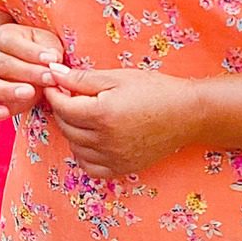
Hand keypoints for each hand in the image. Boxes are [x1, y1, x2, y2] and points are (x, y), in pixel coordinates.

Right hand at [0, 22, 66, 120]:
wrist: (25, 68)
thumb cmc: (37, 52)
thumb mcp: (46, 43)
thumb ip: (50, 49)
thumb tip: (54, 59)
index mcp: (3, 38)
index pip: (11, 42)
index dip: (31, 51)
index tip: (52, 59)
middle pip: (1, 64)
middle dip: (28, 72)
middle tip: (48, 79)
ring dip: (8, 91)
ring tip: (29, 93)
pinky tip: (4, 113)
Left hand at [44, 66, 201, 180]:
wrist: (189, 113)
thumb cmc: (155, 90)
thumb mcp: (117, 77)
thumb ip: (81, 79)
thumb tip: (52, 72)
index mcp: (102, 115)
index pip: (62, 107)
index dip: (54, 93)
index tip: (54, 84)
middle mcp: (105, 140)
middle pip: (66, 127)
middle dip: (62, 110)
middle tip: (69, 96)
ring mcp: (114, 158)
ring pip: (75, 147)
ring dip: (72, 131)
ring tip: (83, 115)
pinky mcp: (123, 168)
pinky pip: (90, 167)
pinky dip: (84, 154)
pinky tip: (92, 138)